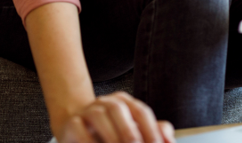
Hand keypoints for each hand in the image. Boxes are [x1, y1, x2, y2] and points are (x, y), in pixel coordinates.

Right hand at [56, 91, 174, 142]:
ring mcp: (87, 111)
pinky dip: (90, 142)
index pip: (141, 112)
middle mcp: (106, 102)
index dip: (151, 130)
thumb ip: (153, 133)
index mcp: (125, 102)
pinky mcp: (72, 123)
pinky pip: (80, 131)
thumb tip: (169, 140)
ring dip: (112, 137)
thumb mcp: (134, 133)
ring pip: (100, 116)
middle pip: (120, 110)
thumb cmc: (111, 135)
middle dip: (131, 134)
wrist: (75, 131)